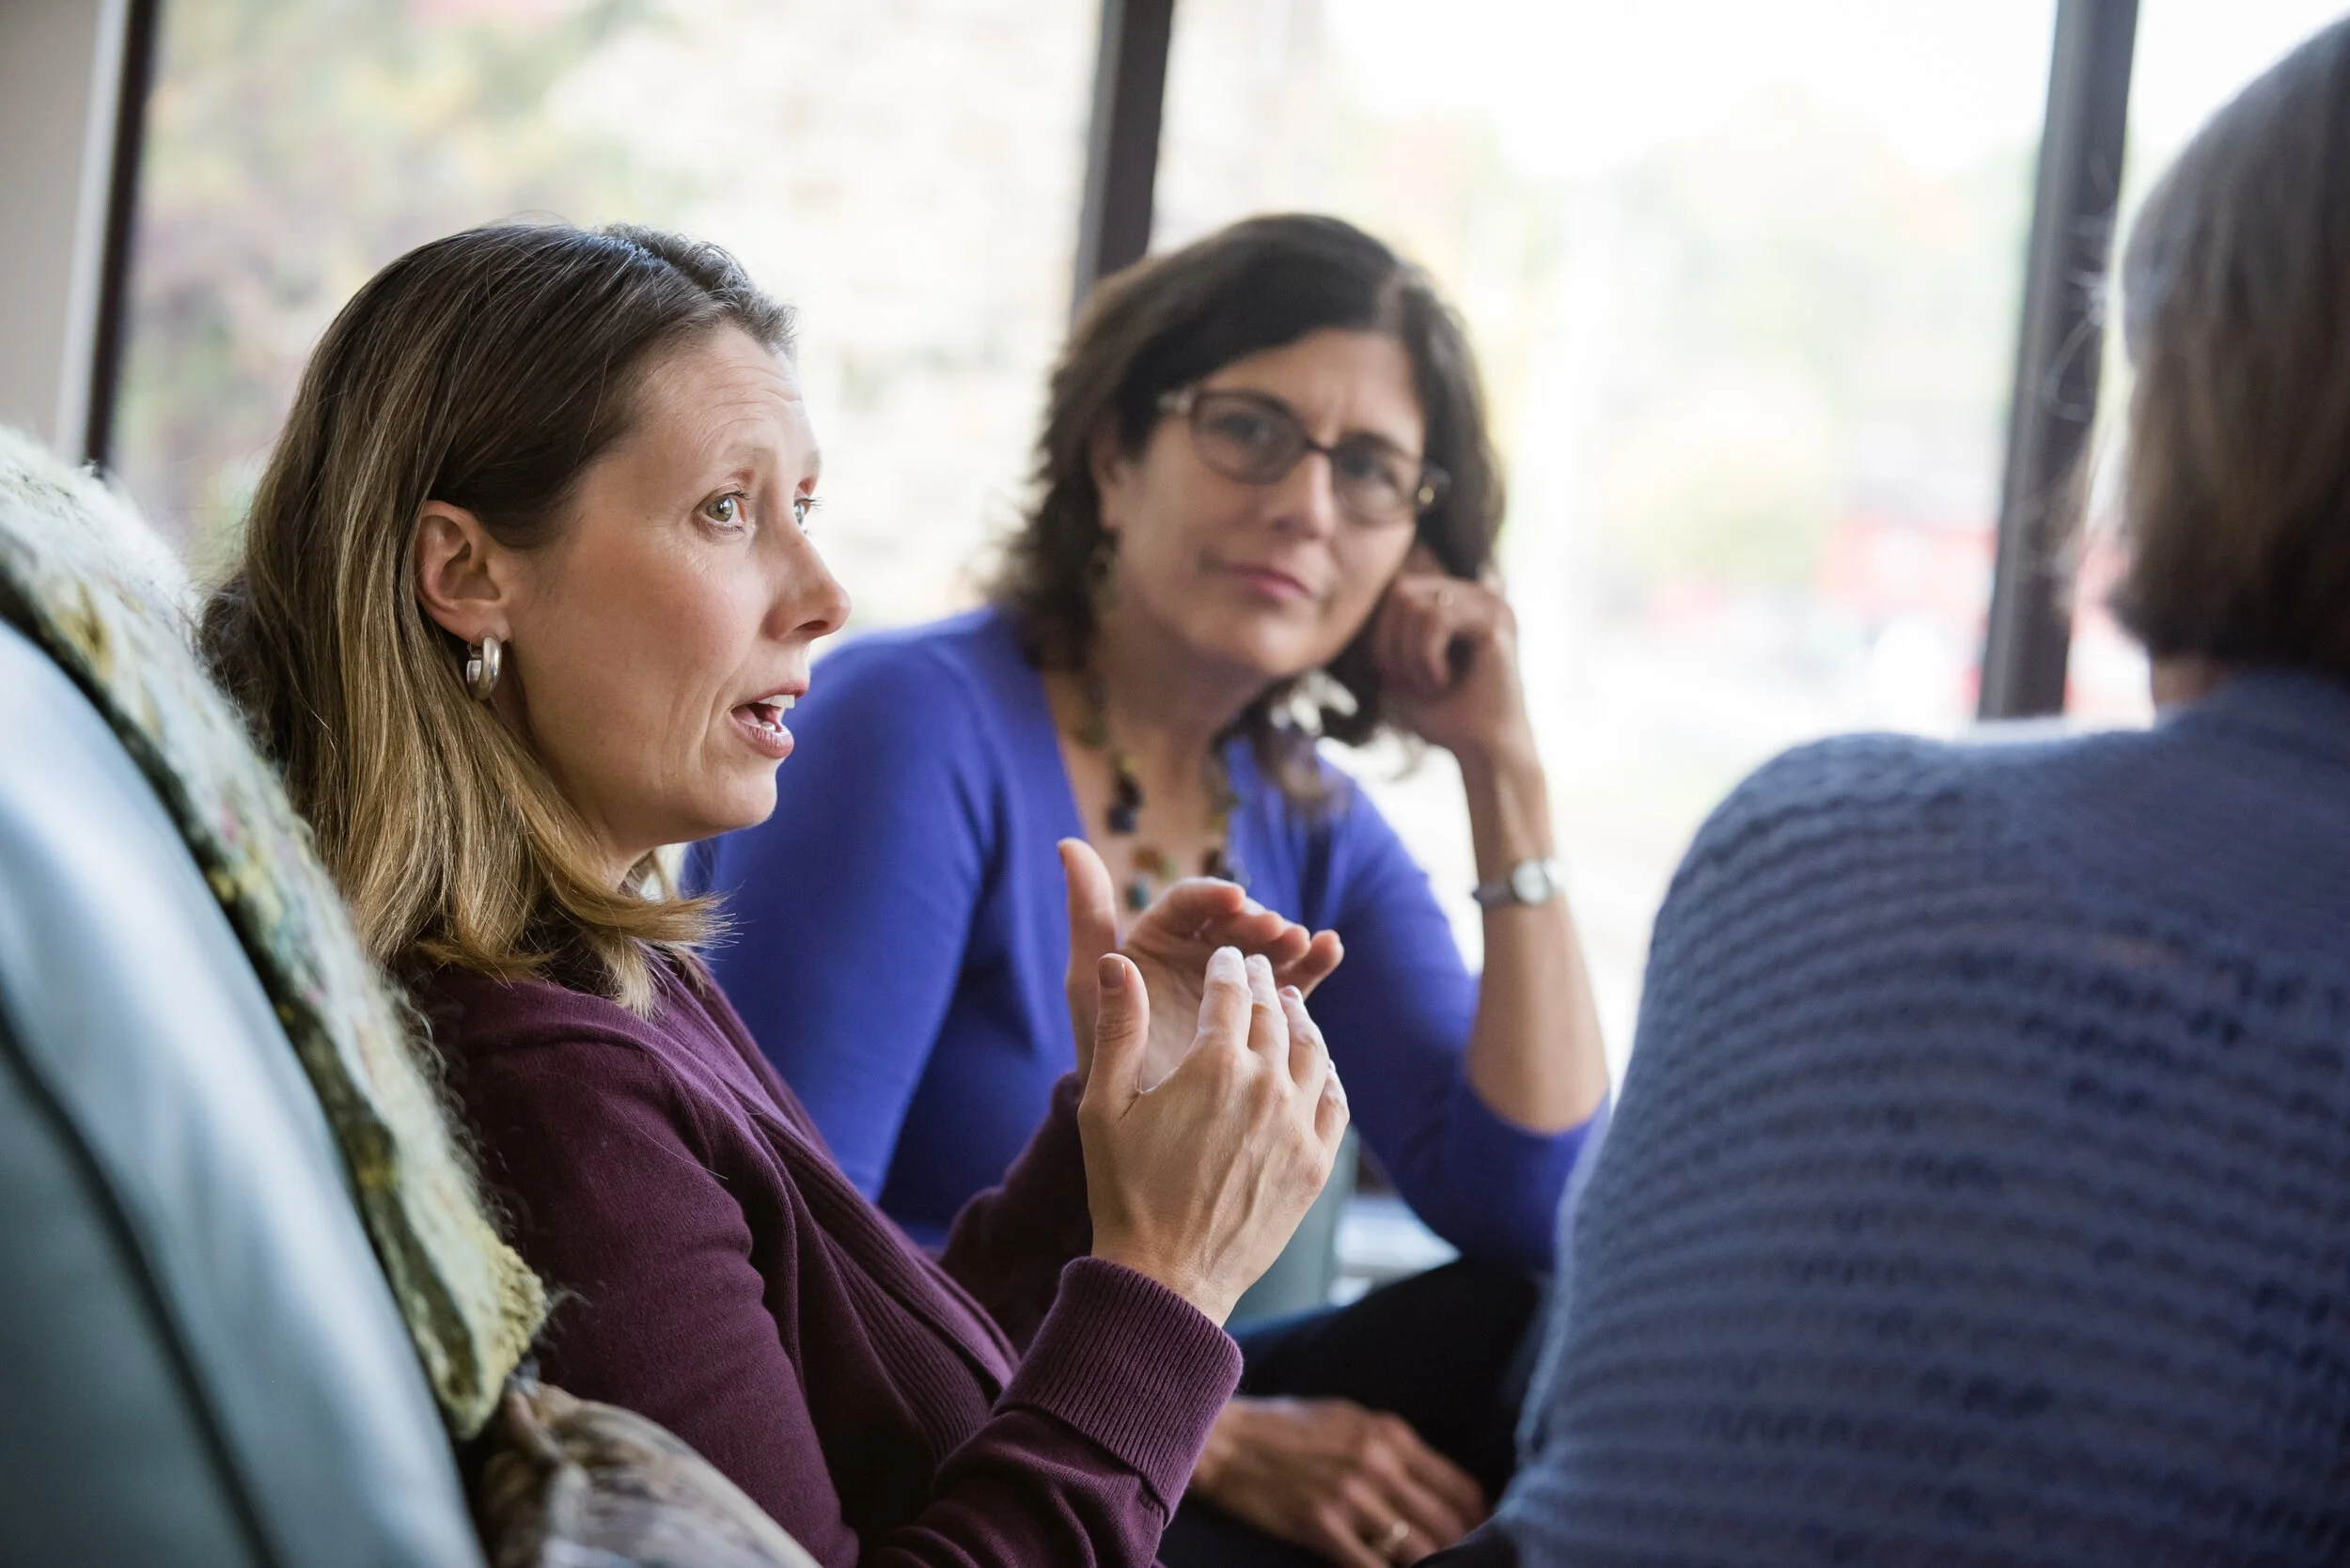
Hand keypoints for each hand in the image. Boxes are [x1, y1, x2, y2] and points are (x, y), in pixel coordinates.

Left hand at [1061, 839, 1342, 1086]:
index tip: (1234, 899)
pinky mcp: (1259, 1012)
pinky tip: (1331, 949)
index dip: (1213, 896)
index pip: (1189, 905)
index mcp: (1159, 939)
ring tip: (1303, 942)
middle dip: (1256, 920)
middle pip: (1234, 923)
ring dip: (1287, 939)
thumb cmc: (1104, 1048)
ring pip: (1265, 948)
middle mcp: (1197, 954)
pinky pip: (1289, 982)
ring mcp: (1232, 983)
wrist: (1136, 1120)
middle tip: (1275, 928)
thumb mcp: (1089, 980)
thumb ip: (1087, 914)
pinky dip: (1311, 963)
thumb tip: (1068, 843)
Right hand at [1082, 947, 1349, 1323]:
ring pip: (1311, 1052)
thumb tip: (1119, 962)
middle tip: (1260, 968)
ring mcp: (1298, 1126)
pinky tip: (1318, 1066)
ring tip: (1289, 1005)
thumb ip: (1118, 1027)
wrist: (1168, 1275)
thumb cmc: (1125, 1191)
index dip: (1229, 966)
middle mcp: (1266, 1087)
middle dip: (1264, 984)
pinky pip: (1334, 1101)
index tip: (1228, 955)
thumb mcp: (1103, 1105)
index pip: (1231, 993)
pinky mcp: (1316, 1164)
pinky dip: (1327, 1073)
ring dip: (1300, 1020)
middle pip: (1274, 1015)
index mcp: (1213, 1066)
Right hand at [1192, 1396, 1488, 1566]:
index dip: (1483, 1521)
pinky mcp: (1319, 1524)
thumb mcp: (1348, 1419)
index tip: (1489, 1539)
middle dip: (1466, 1552)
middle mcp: (1377, 1462)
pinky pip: (1369, 1567)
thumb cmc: (1285, 1427)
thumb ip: (1391, 1447)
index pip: (1460, 1486)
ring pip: (1416, 1550)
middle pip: (1447, 1522)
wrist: (1225, 1437)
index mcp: (1389, 1434)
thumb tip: (1431, 1481)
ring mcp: (1349, 1495)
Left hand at [1370, 545, 1534, 768]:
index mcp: (1458, 602)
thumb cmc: (1445, 716)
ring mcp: (1490, 603)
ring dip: (1409, 655)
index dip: (1381, 635)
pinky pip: (1436, 618)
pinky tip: (1442, 681)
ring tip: (1428, 685)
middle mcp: (1476, 595)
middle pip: (1401, 591)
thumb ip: (1387, 634)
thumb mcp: (1401, 669)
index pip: (1396, 590)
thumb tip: (1363, 602)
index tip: (1395, 678)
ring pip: (1415, 605)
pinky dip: (1425, 656)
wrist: (1484, 752)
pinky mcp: (1496, 620)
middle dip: (1391, 643)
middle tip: (1408, 683)